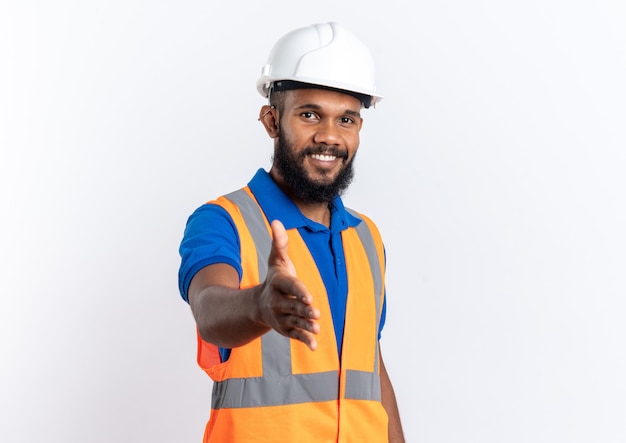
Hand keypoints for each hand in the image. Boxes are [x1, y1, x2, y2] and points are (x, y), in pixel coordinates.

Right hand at [257, 220, 319, 349]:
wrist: (259, 304)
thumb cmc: (275, 278)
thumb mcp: (277, 259)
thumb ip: (279, 242)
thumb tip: (276, 221)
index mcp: (278, 283)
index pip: (290, 287)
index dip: (299, 292)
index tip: (308, 297)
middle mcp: (278, 301)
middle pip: (293, 306)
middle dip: (304, 311)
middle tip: (316, 314)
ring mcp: (281, 316)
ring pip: (295, 321)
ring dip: (306, 326)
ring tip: (317, 329)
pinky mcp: (286, 329)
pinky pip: (295, 335)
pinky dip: (304, 340)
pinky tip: (314, 346)